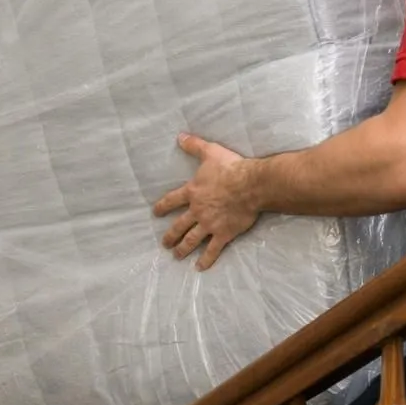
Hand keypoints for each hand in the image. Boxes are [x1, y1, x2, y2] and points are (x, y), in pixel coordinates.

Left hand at [152, 133, 259, 270]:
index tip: (155, 213)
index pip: (172, 200)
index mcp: (193, 192)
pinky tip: (199, 268)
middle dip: (170, 236)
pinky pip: (212, 250)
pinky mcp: (223, 234)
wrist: (250, 185)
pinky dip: (205, 259)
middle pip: (179, 226)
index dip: (162, 207)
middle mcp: (198, 211)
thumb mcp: (210, 152)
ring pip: (192, 240)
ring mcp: (209, 224)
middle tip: (164, 244)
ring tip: (176, 256)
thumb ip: (194, 146)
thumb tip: (180, 137)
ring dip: (182, 249)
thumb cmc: (231, 168)